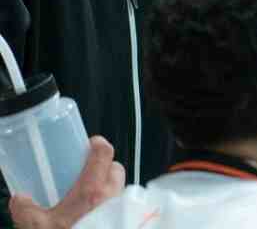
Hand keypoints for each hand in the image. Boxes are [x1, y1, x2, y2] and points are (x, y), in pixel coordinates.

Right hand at [9, 136, 125, 228]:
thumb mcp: (37, 227)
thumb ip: (25, 210)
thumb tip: (19, 199)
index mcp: (92, 191)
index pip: (104, 153)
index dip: (98, 145)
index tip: (91, 144)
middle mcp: (113, 197)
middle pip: (116, 169)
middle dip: (104, 169)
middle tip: (88, 177)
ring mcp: (124, 210)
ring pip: (121, 189)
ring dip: (109, 191)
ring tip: (91, 202)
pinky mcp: (129, 222)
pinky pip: (124, 208)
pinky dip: (113, 208)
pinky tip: (98, 218)